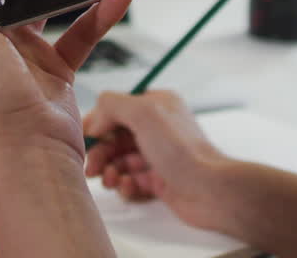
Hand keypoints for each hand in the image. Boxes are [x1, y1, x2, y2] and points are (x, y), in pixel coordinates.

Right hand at [83, 90, 229, 231]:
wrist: (210, 190)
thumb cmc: (183, 151)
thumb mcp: (144, 113)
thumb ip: (112, 105)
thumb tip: (94, 118)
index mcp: (156, 105)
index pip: (116, 109)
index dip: (98, 124)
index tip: (86, 139)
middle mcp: (157, 128)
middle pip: (114, 138)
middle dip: (101, 153)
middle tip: (93, 168)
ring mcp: (158, 156)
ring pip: (120, 162)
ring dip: (110, 171)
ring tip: (112, 180)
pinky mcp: (159, 181)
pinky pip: (131, 182)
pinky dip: (125, 186)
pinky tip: (129, 188)